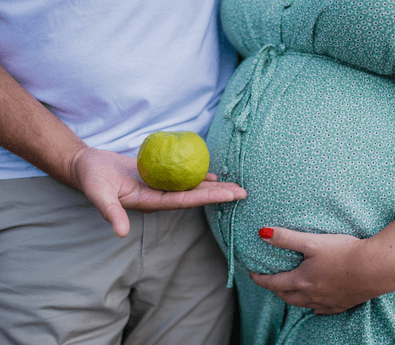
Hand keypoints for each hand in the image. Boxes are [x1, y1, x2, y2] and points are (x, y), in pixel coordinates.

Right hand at [70, 147, 246, 237]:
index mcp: (150, 203)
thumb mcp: (98, 194)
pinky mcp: (157, 175)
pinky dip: (197, 175)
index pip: (185, 202)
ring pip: (191, 187)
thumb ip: (110, 212)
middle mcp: (158, 197)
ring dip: (212, 186)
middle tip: (244, 192)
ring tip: (234, 185)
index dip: (208, 198)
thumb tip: (121, 232)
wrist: (86, 166)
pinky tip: (212, 174)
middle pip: (194, 196)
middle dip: (219, 195)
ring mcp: (159, 186)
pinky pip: (181, 175)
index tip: (231, 195)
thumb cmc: (91, 178)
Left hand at [250, 227, 388, 314]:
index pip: (274, 283)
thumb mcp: (310, 242)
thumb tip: (262, 234)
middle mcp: (312, 295)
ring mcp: (328, 301)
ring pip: (303, 304)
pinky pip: (323, 310)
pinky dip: (314, 306)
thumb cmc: (343, 252)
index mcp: (302, 280)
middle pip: (287, 296)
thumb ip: (285, 238)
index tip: (252, 274)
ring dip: (292, 298)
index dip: (260, 279)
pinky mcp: (342, 303)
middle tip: (270, 281)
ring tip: (289, 290)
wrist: (375, 267)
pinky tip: (315, 305)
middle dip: (275, 289)